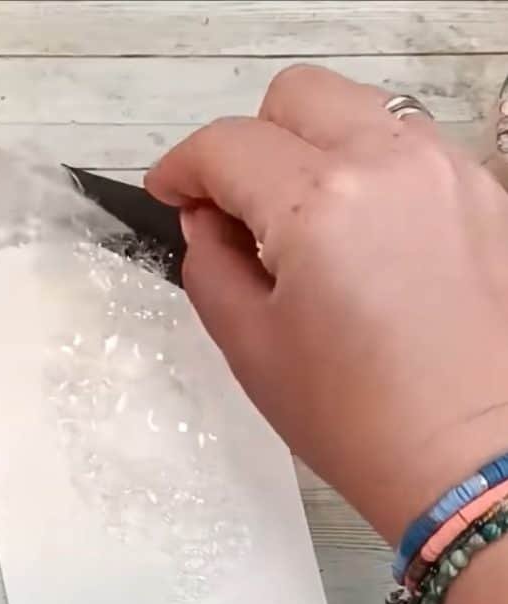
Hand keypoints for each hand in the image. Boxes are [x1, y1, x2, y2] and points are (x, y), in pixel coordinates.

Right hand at [146, 66, 507, 543]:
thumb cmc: (363, 420)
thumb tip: (207, 223)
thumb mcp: (252, 348)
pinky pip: (409, 147)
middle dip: (249, 143)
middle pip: (295, 98)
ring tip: (301, 226)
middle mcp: (390, 163)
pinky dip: (368, 170)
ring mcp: (447, 171)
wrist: (470, 460)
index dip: (182, 167)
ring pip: (358, 110)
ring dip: (312, 150)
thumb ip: (210, 267)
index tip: (172, 193)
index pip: (227, 146)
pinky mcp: (483, 194)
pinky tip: (360, 236)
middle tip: (234, 209)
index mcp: (319, 204)